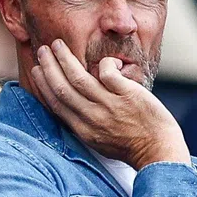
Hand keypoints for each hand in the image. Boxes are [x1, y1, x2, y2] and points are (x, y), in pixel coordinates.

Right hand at [32, 41, 188, 168]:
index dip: (44, 84)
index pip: (56, 103)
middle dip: (49, 66)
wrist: (158, 150)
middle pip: (63, 88)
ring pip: (80, 78)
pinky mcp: (128, 95)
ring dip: (65, 59)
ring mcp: (109, 106)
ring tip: (58, 45)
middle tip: (43, 50)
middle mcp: (92, 118)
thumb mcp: (99, 141)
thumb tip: (72, 106)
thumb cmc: (131, 146)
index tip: (37, 70)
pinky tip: (106, 60)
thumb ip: (84, 123)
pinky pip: (107, 72)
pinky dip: (104, 63)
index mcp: (83, 129)